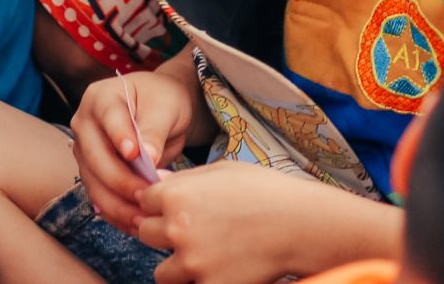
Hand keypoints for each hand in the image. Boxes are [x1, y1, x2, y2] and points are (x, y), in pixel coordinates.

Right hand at [70, 69, 199, 231]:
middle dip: (122, 181)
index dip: (120, 137)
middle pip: (96, 157)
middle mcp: (84, 123)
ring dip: (118, 205)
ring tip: (144, 219)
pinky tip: (135, 225)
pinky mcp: (91, 173)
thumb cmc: (163, 101)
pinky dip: (116, 214)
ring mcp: (84, 150)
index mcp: (101, 97)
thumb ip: (154, 130)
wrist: (161, 112)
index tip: (135, 154)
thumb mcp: (165, 108)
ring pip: (94, 183)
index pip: (108, 117)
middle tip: (149, 195)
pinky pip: (99, 197)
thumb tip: (148, 158)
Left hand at [136, 161, 337, 283]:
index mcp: (176, 195)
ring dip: (176, 265)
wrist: (300, 225)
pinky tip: (220, 268)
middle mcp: (178, 229)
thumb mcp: (221, 171)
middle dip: (163, 233)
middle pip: (146, 234)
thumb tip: (157, 184)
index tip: (176, 207)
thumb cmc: (264, 192)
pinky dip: (201, 281)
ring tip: (203, 256)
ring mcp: (192, 262)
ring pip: (162, 272)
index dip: (160, 204)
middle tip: (191, 232)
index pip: (144, 201)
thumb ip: (184, 181)